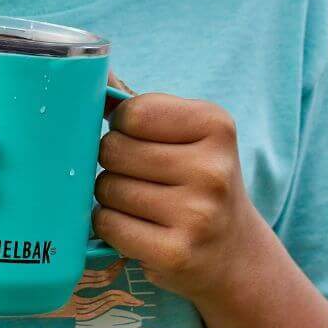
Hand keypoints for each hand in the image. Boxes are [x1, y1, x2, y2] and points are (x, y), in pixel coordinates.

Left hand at [91, 93, 263, 304]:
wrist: (234, 253)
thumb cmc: (198, 182)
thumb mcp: (188, 135)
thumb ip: (141, 106)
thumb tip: (92, 74)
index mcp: (217, 126)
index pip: (132, 112)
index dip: (121, 125)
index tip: (138, 139)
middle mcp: (212, 168)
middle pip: (114, 150)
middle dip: (113, 162)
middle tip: (139, 176)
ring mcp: (196, 214)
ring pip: (107, 188)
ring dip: (110, 196)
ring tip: (141, 203)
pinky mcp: (175, 253)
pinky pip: (108, 225)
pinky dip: (110, 224)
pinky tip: (136, 227)